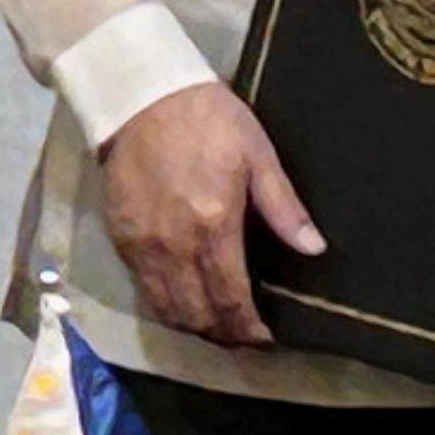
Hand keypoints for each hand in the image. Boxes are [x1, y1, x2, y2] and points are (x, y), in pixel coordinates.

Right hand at [99, 81, 322, 346]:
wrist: (142, 95)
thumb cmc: (209, 119)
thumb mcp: (257, 155)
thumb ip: (284, 208)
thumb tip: (314, 249)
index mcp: (214, 226)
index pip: (231, 299)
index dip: (249, 329)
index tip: (265, 339)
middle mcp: (175, 247)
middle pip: (198, 315)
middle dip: (224, 335)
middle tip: (244, 337)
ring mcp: (142, 246)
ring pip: (167, 310)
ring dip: (194, 326)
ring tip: (217, 326)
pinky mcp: (120, 239)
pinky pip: (144, 290)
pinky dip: (166, 306)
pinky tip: (184, 300)